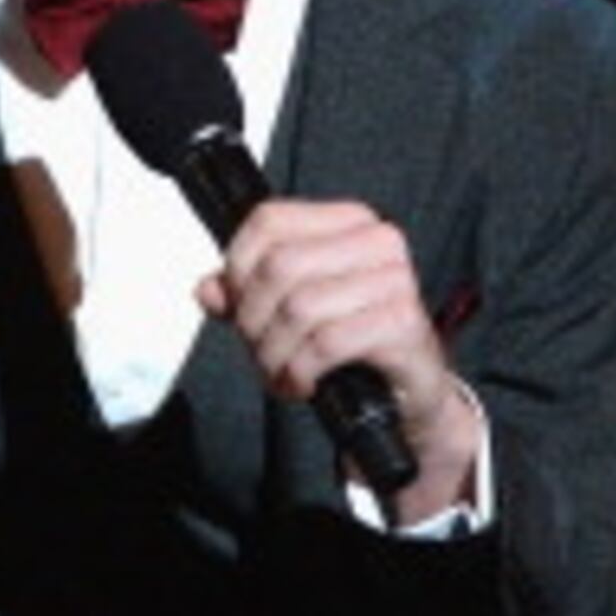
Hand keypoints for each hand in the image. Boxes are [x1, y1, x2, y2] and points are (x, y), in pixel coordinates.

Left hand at [198, 197, 485, 525]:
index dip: (238, 267)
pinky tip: (302, 383)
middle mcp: (377, 241)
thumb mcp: (288, 313)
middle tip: (259, 350)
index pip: (269, 221)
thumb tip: (208, 289)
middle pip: (279, 266)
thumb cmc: (353, 345)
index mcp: (348, 222)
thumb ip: (245, 295)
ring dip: (274, 352)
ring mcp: (395, 280)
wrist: (407, 394)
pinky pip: (326, 343)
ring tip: (280, 372)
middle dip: (254, 319)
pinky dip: (300, 371)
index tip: (238, 305)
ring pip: (299, 307)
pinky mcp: (403, 323)